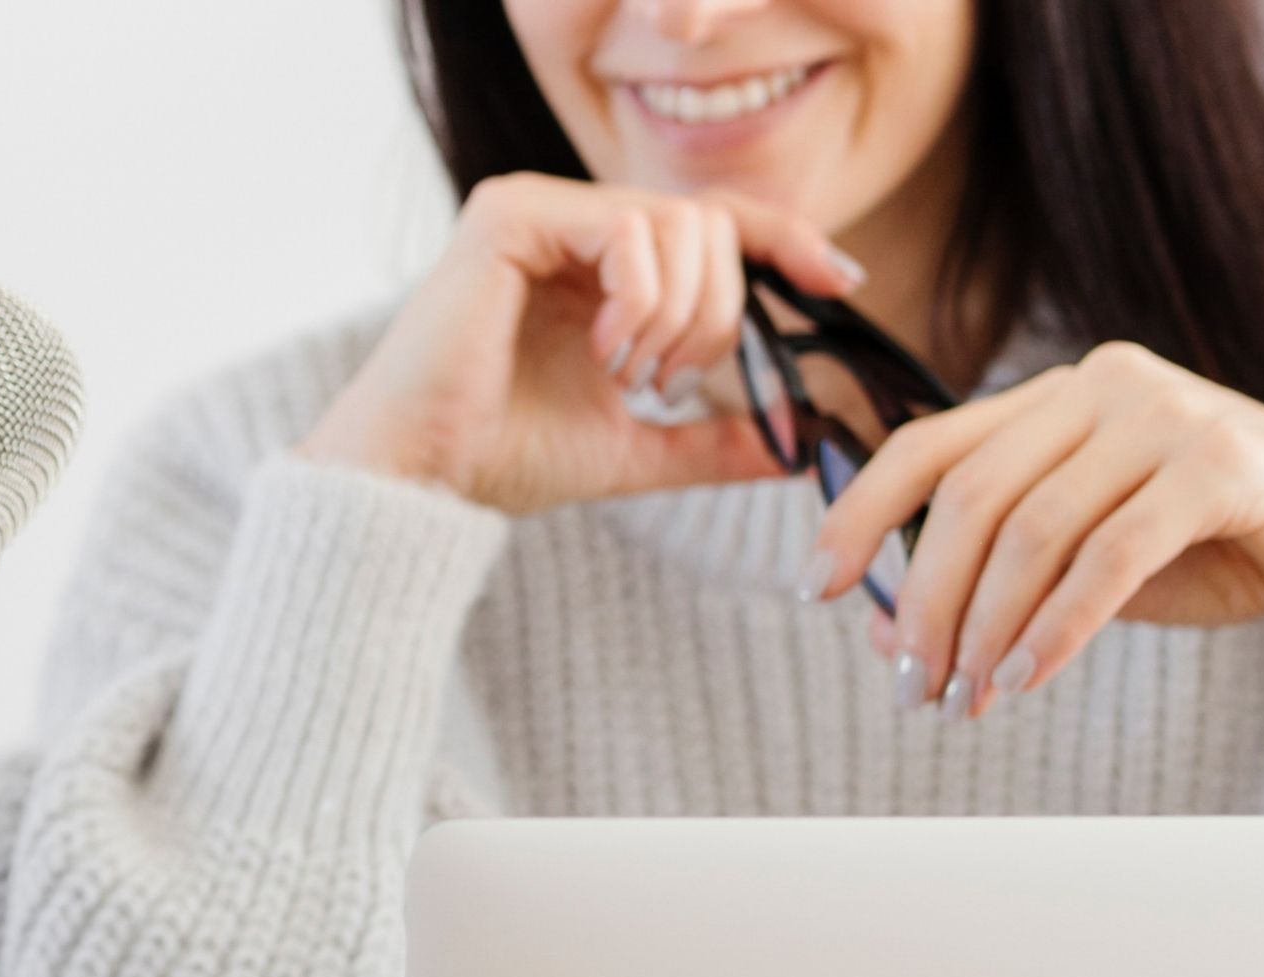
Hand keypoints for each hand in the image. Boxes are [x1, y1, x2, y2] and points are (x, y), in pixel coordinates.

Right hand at [294, 171, 864, 515]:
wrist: (420, 480)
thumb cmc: (503, 461)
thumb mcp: (634, 451)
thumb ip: (710, 442)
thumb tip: (795, 447)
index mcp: (600, 266)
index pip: (714, 226)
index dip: (786, 243)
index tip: (842, 283)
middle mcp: (571, 223)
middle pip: (710, 225)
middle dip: (717, 315)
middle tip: (667, 382)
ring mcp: (540, 210)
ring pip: (678, 224)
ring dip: (679, 317)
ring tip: (629, 376)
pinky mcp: (511, 214)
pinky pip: (627, 227)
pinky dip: (639, 300)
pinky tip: (602, 354)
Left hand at [809, 340, 1263, 714]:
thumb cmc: (1202, 546)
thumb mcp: (1076, 564)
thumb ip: (988, 581)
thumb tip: (883, 630)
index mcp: (1053, 396)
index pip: (925, 445)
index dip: (857, 515)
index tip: (816, 588)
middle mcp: (1101, 385)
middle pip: (967, 498)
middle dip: (926, 604)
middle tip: (912, 689)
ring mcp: (1164, 416)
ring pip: (1031, 532)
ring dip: (984, 631)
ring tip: (965, 701)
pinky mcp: (1220, 466)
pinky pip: (1107, 558)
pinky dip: (1054, 629)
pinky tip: (1022, 679)